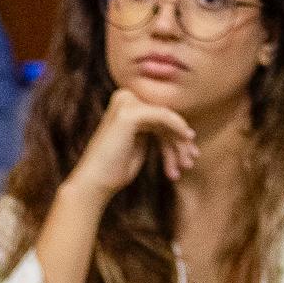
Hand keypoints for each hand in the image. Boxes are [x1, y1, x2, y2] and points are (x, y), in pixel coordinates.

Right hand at [64, 87, 197, 201]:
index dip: (175, 137)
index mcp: (124, 106)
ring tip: (186, 164)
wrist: (94, 183)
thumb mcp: (139, 146)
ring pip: (166, 118)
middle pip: (163, 117)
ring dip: (179, 142)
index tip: (188, 157)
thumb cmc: (114, 170)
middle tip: (190, 162)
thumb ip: (153, 132)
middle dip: (179, 141)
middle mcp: (124, 99)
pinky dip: (178, 128)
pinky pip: (163, 116)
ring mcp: (125, 104)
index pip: (157, 118)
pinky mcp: (129, 113)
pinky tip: (187, 142)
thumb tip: (180, 129)